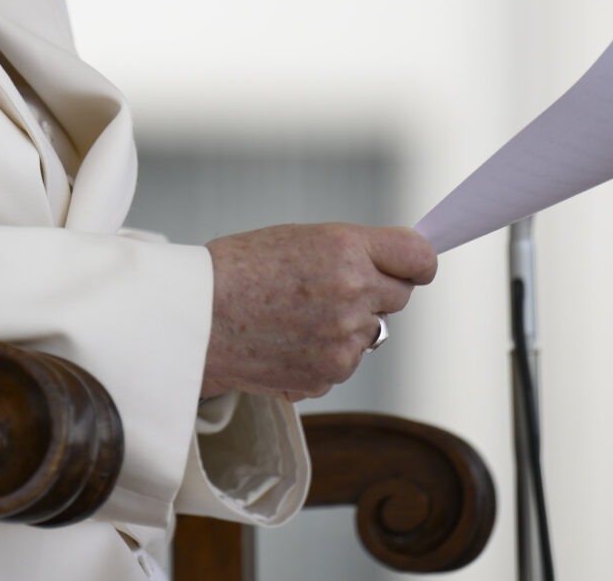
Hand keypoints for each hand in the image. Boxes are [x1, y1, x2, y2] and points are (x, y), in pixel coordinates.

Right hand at [200, 223, 436, 400]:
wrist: (194, 319)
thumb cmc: (235, 271)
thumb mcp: (298, 238)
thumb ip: (350, 252)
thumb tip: (391, 271)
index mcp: (345, 248)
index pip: (418, 258)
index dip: (415, 262)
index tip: (410, 266)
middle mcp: (353, 292)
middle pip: (399, 296)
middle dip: (376, 291)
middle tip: (332, 288)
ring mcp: (344, 338)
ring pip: (372, 331)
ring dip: (348, 325)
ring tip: (298, 316)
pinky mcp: (330, 373)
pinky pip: (348, 361)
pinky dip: (327, 353)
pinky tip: (290, 340)